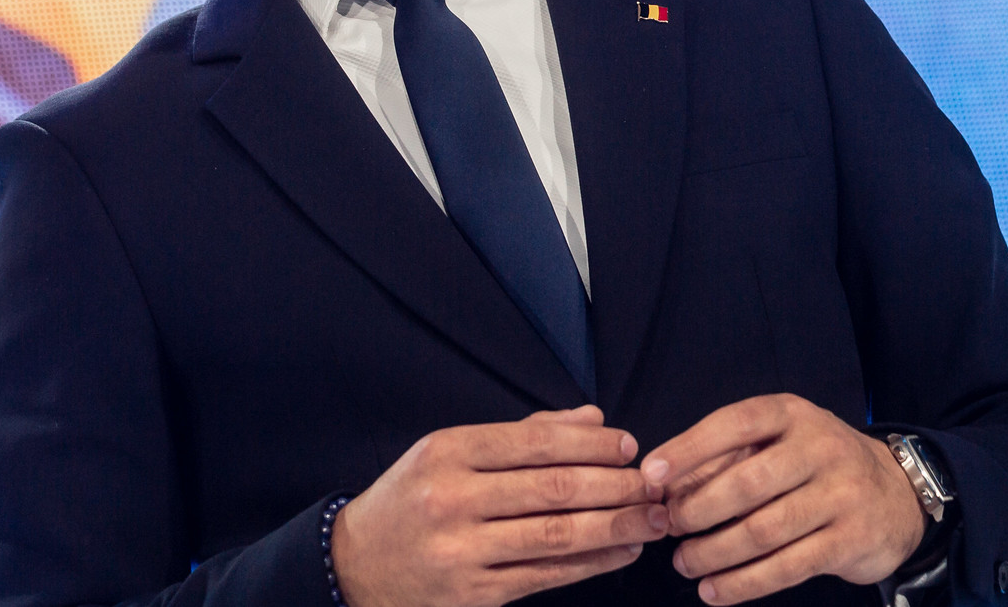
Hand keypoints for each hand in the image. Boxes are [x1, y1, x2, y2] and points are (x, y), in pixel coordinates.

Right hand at [331, 405, 668, 606]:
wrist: (353, 567)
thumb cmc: (411, 499)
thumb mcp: (449, 452)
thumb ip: (523, 434)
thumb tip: (593, 419)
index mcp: (447, 452)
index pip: (535, 442)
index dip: (592, 445)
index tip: (630, 447)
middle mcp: (451, 499)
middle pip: (553, 489)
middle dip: (615, 486)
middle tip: (654, 484)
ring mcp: (460, 552)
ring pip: (556, 535)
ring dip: (615, 527)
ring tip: (653, 519)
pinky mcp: (472, 595)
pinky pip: (545, 576)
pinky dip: (591, 564)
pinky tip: (622, 552)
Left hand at [641, 394, 925, 603]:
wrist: (897, 496)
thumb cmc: (819, 467)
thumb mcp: (781, 444)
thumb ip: (729, 458)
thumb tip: (667, 487)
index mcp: (793, 414)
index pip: (735, 423)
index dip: (688, 448)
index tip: (650, 475)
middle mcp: (820, 448)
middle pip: (747, 482)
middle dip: (697, 510)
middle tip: (668, 528)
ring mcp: (840, 494)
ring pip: (764, 530)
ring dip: (714, 552)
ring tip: (685, 563)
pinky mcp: (850, 539)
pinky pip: (787, 567)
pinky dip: (743, 583)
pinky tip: (714, 591)